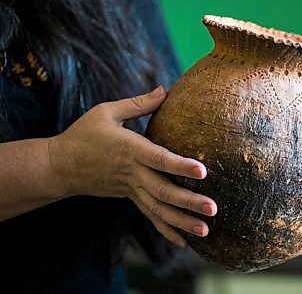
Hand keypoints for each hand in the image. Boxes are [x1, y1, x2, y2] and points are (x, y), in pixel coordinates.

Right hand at [48, 86, 216, 247]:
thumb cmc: (84, 134)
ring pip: (158, 208)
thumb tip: (166, 88)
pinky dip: (166, 230)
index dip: (180, 165)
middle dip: (188, 201)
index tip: (202, 171)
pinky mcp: (129, 197)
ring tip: (205, 231)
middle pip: (162, 190)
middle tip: (212, 209)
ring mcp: (130, 189)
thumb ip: (138, 104)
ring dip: (182, 221)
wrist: (59, 166)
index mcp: (129, 149)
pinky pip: (149, 216)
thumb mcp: (106, 112)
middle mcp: (132, 172)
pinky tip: (183, 242)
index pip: (158, 158)